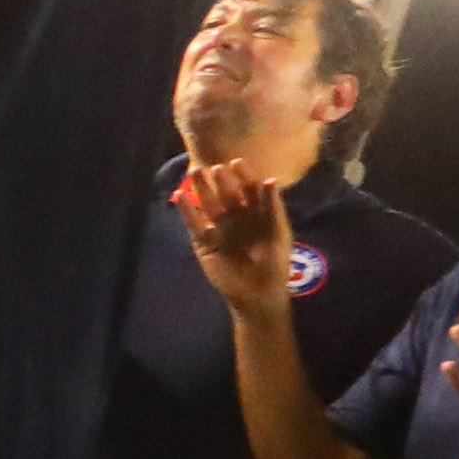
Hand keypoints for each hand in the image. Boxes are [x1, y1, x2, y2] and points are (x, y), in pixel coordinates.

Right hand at [180, 153, 299, 314]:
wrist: (257, 295)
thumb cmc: (274, 264)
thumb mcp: (278, 234)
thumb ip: (273, 207)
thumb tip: (270, 179)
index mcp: (256, 213)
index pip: (248, 189)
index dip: (242, 176)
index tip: (236, 162)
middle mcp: (236, 218)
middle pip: (226, 194)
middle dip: (221, 181)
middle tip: (214, 168)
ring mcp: (218, 229)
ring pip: (208, 205)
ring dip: (201, 190)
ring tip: (194, 173)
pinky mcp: (203, 243)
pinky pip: (194, 224)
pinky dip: (187, 211)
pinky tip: (181, 196)